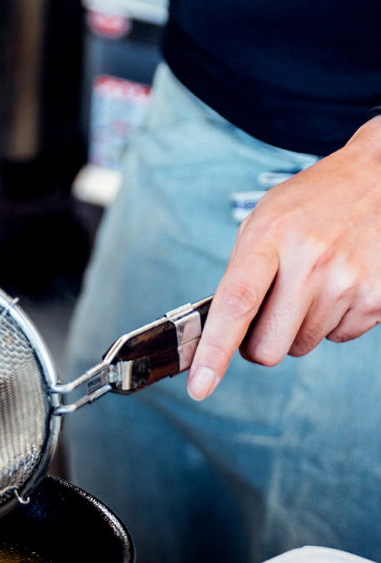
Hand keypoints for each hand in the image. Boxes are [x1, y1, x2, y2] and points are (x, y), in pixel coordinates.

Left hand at [188, 116, 380, 399]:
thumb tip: (216, 331)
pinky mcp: (377, 298)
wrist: (379, 177)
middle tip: (266, 313)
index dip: (214, 351)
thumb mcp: (263, 222)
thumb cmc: (312, 203)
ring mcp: (348, 280)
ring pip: (301, 346)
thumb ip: (240, 273)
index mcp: (270, 237)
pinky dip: (332, 320)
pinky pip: (338, 337)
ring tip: (311, 283)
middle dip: (258, 343)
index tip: (199, 385)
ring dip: (298, 326)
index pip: (236, 305)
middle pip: (268, 348)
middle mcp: (311, 260)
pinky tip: (338, 285)